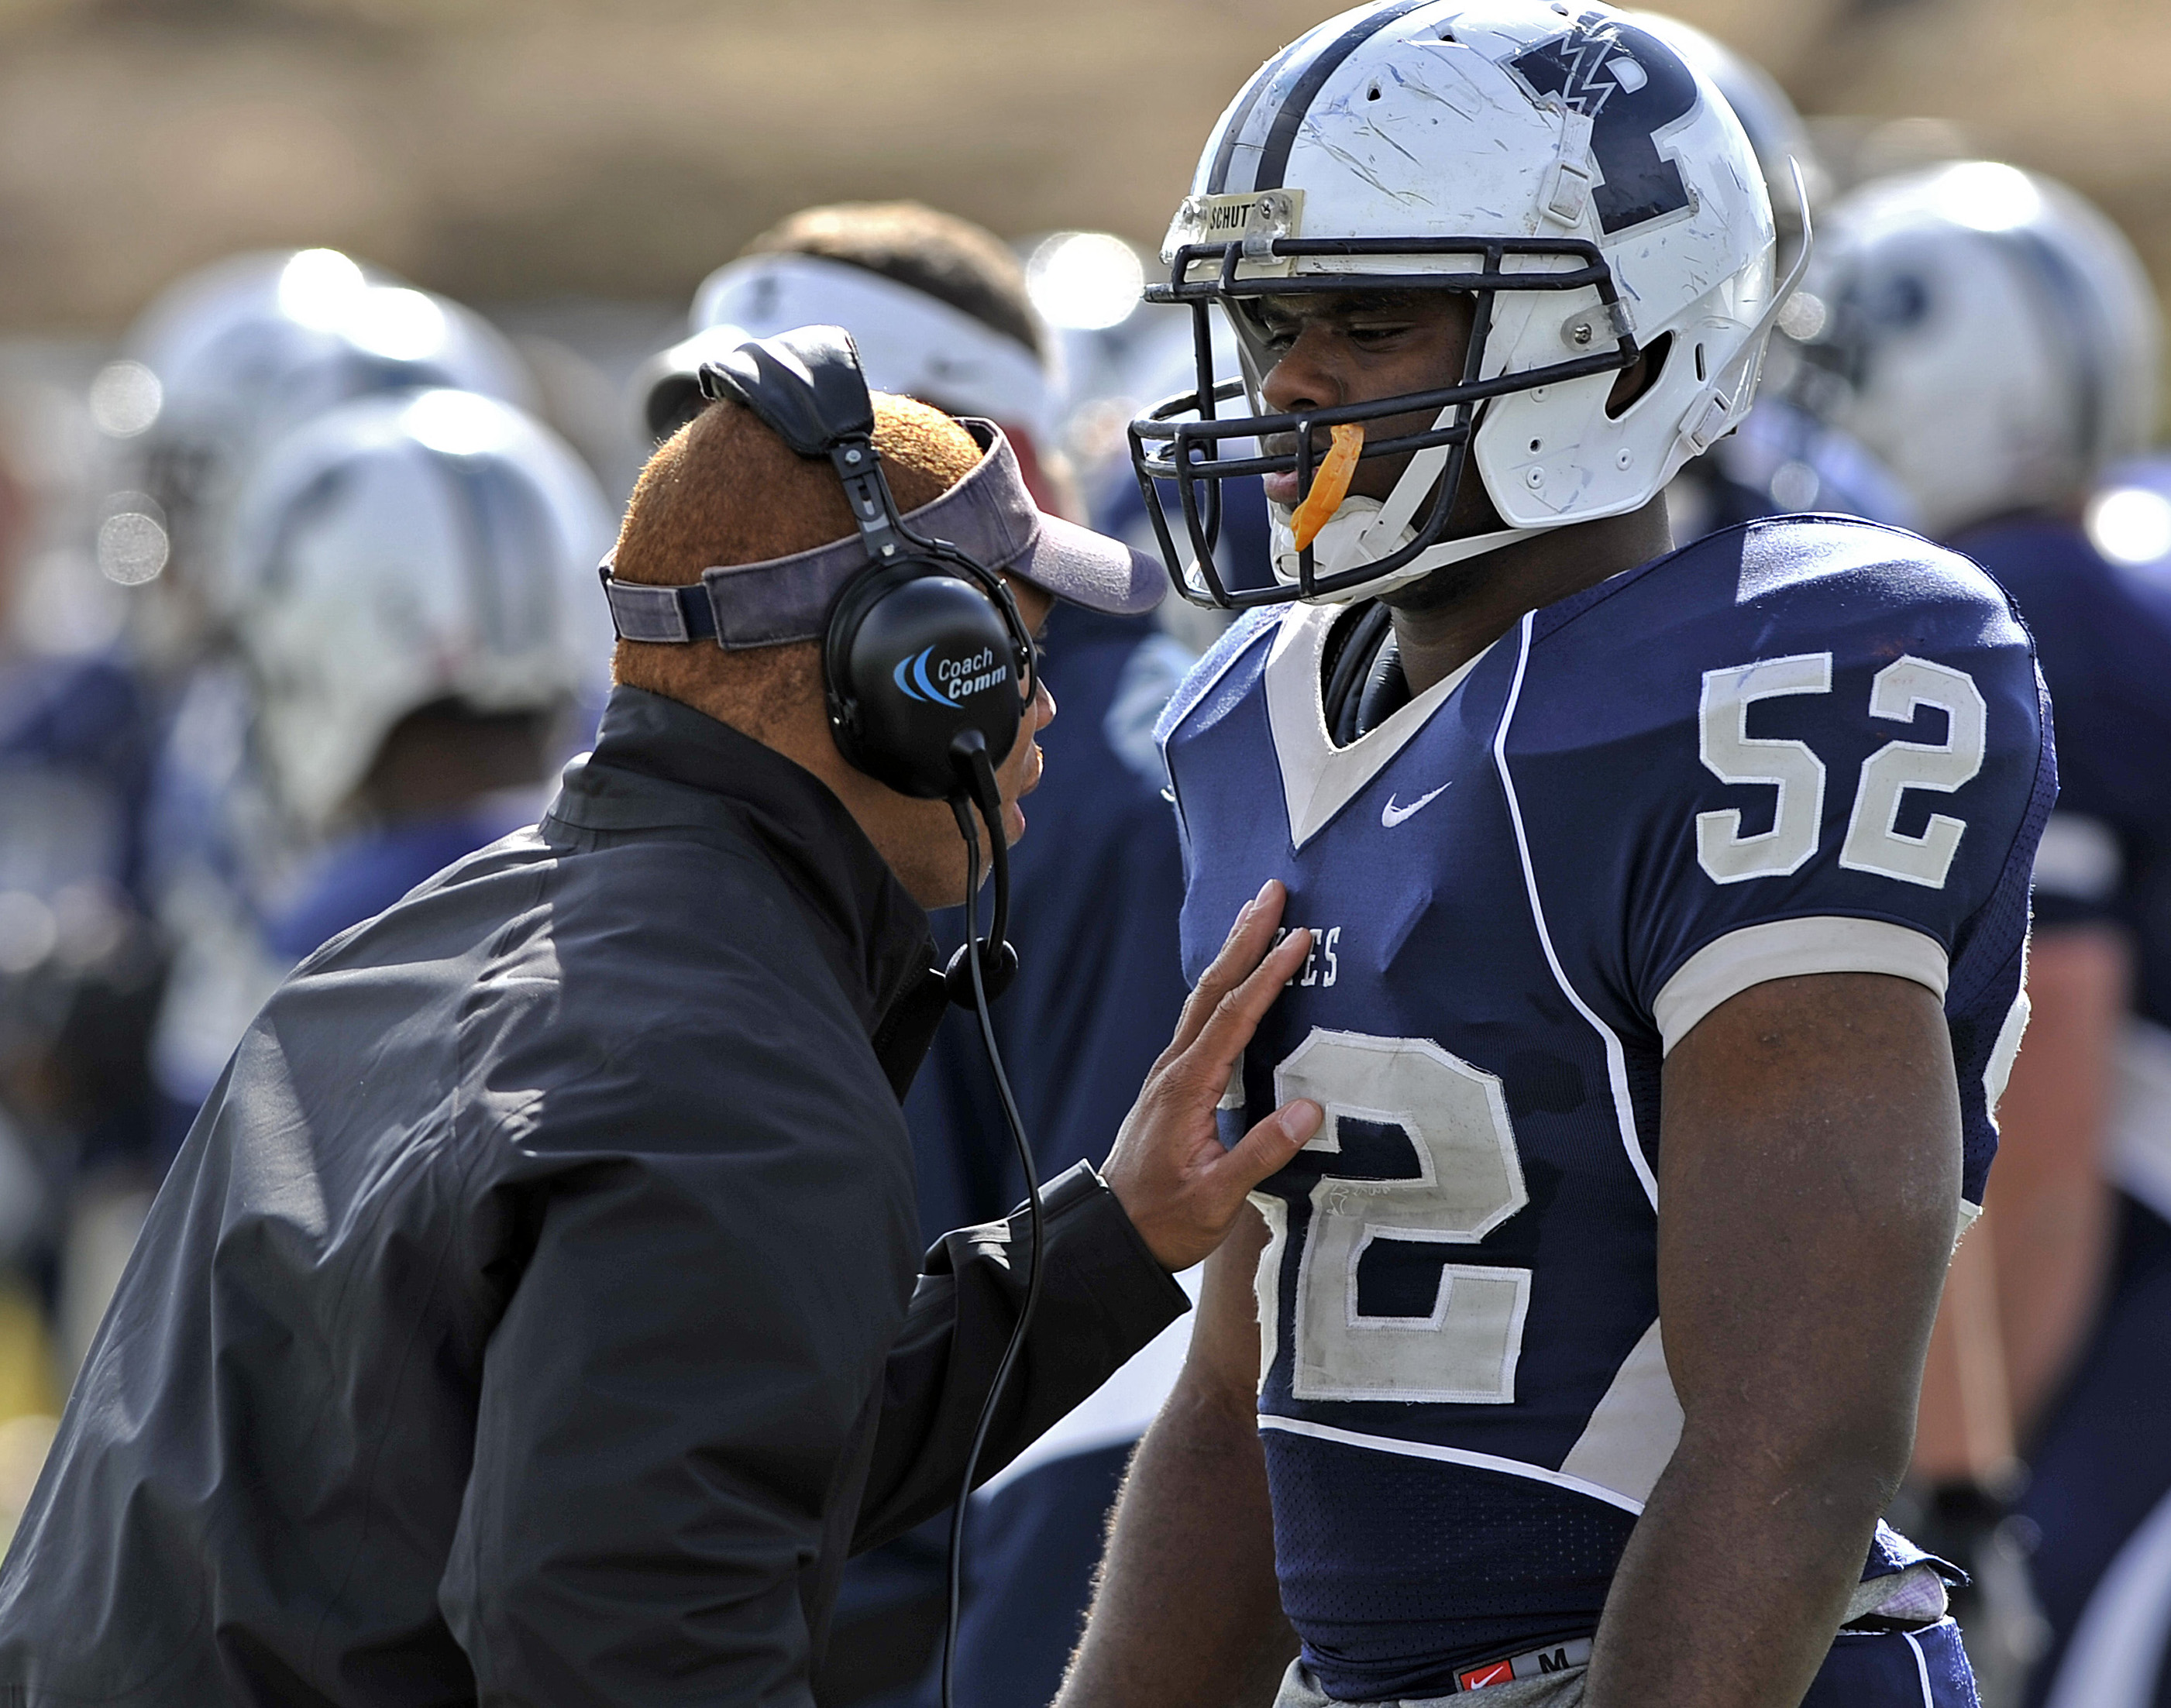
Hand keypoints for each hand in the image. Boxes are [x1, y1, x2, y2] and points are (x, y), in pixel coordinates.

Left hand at [1102, 880, 1322, 1269]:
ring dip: (1233, 956)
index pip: (1233, 1017)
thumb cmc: (1164, 1220)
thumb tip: (1310, 1110)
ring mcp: (1171, 1075)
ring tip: (1258, 916)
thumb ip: (1261, 1154)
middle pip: (1213, 990)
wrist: (1113, 1236)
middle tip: (1272, 891)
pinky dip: (1225, 988)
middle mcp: (1175, 1070)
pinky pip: (1203, 1022)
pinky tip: (1237, 981)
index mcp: (1187, 1087)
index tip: (1297, 937)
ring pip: (1205, 1001)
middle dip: (1244, 938)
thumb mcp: (1216, 1198)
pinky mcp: (1175, 1086)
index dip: (1267, 975)